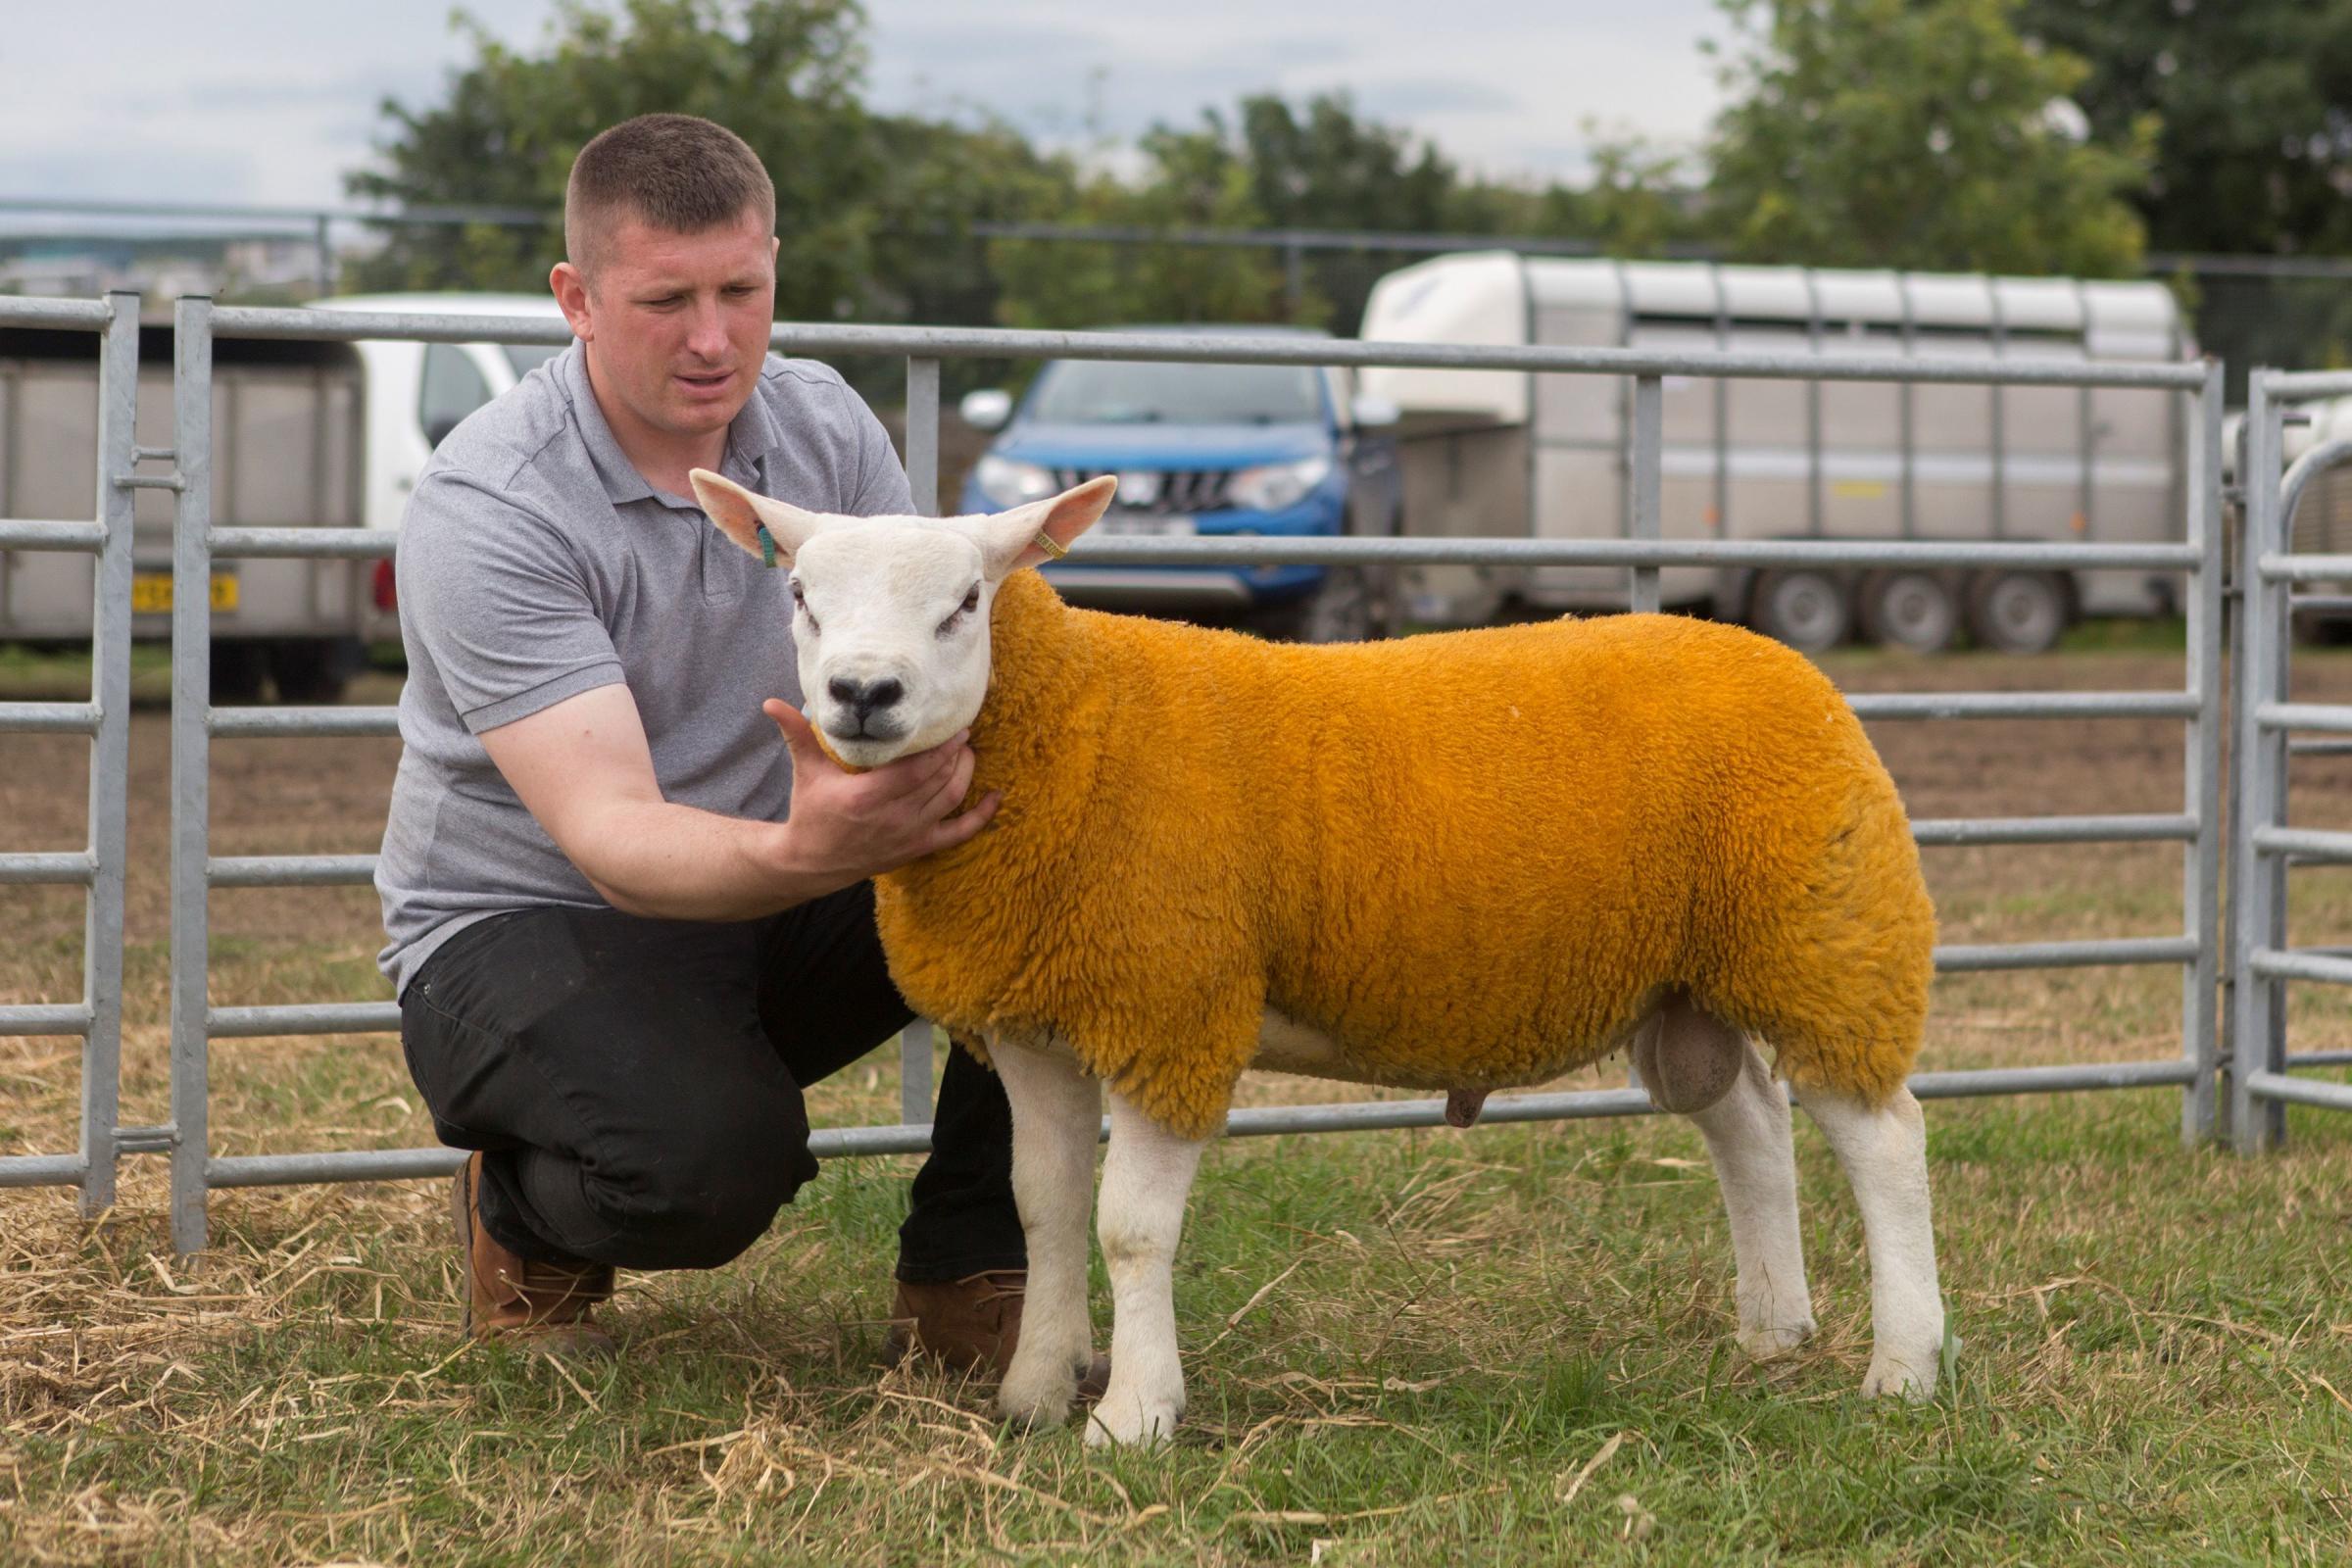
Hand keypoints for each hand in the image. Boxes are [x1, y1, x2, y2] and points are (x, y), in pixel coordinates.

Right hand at [763, 699, 999, 891]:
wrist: (810, 863)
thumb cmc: (810, 812)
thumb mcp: (805, 771)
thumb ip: (796, 734)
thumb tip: (771, 703)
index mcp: (868, 797)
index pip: (918, 769)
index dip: (943, 748)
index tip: (957, 727)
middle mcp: (894, 818)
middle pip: (940, 781)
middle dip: (957, 754)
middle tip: (964, 732)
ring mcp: (909, 836)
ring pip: (951, 800)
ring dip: (966, 774)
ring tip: (969, 752)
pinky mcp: (917, 848)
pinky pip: (959, 834)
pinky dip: (981, 817)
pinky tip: (996, 798)